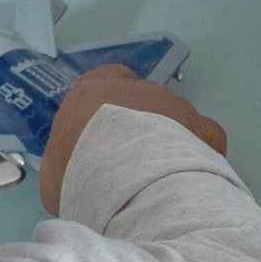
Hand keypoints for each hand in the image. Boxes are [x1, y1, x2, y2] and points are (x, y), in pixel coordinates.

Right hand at [37, 64, 228, 214]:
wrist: (121, 182)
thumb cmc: (78, 174)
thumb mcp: (55, 175)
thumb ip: (68, 167)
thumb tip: (76, 183)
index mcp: (92, 94)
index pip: (106, 78)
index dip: (111, 100)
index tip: (112, 126)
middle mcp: (135, 90)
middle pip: (143, 100)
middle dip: (144, 125)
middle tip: (138, 162)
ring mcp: (171, 105)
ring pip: (175, 116)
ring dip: (171, 140)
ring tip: (165, 175)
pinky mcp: (199, 126)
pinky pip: (205, 134)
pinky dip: (202, 150)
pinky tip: (193, 173)